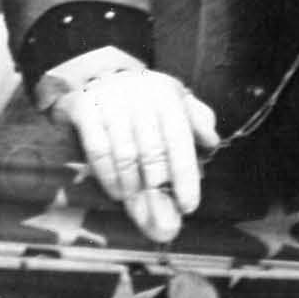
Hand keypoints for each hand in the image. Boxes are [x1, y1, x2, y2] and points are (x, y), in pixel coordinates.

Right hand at [38, 49, 217, 244]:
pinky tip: (118, 194)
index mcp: (168, 97)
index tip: (189, 206)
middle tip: (163, 223)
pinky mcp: (86, 111)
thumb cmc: (143, 96)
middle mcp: (141, 98)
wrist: (98, 74)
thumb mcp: (173, 98)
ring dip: (133, 190)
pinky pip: (97, 150)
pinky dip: (109, 176)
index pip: (180, 141)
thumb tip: (212, 142)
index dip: (185, 176)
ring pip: (125, 155)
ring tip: (141, 212)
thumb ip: (196, 118)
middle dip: (159, 193)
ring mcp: (112, 104)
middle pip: (152, 154)